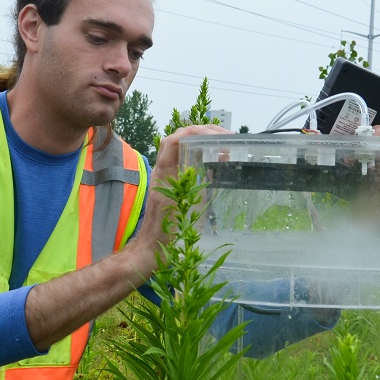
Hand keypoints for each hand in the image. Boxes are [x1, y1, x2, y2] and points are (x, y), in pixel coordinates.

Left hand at [126, 124, 231, 276]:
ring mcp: (165, 175)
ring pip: (180, 146)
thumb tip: (212, 168)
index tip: (221, 137)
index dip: (198, 131)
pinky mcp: (170, 183)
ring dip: (202, 141)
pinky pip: (183, 159)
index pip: (175, 139)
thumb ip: (193, 189)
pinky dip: (200, 154)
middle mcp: (162, 170)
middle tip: (228, 139)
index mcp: (164, 174)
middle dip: (204, 133)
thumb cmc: (165, 234)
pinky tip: (215, 162)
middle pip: (179, 137)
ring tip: (224, 146)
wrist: (151, 248)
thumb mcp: (181, 210)